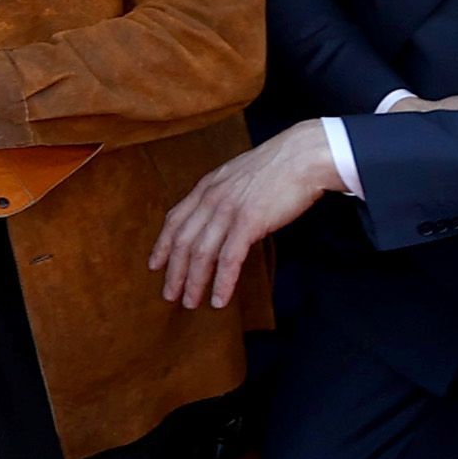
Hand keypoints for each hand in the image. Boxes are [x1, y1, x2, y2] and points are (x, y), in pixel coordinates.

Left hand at [150, 119, 345, 309]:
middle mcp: (211, 198)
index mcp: (207, 186)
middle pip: (182, 241)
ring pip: (201, 254)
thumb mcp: (239, 176)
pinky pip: (229, 259)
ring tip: (191, 303)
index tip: (154, 265)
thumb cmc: (278, 167)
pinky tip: (220, 299)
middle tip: (169, 295)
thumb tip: (221, 217)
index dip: (162, 245)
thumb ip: (225, 195)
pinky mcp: (249, 222)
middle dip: (174, 272)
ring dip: (194, 282)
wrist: (303, 156)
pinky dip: (222, 282)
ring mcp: (228, 210)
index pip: (175, 219)